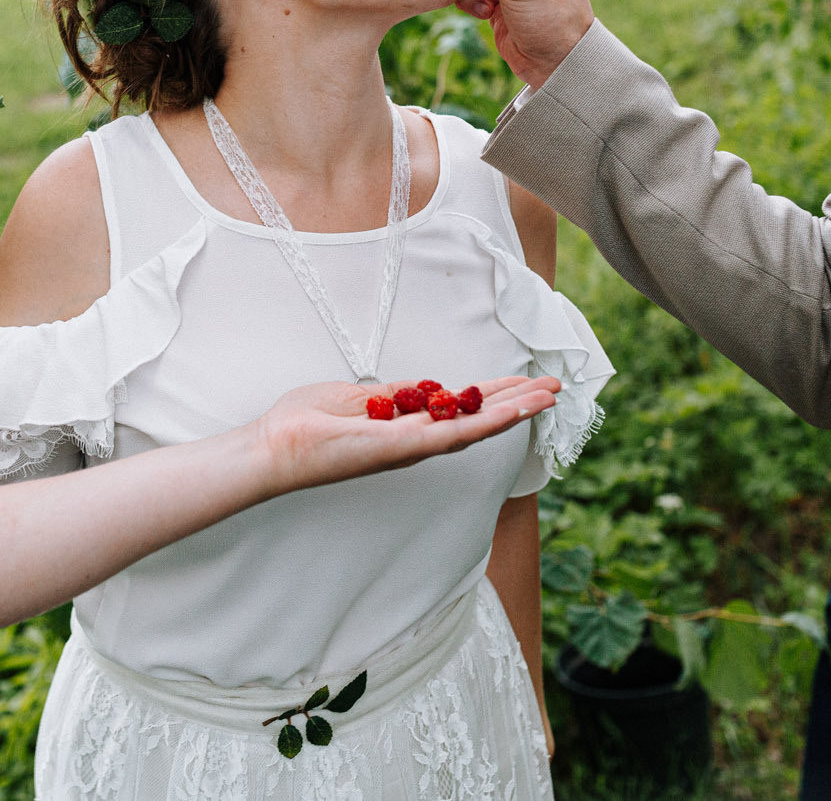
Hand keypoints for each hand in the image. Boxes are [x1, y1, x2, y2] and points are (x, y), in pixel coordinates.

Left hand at [253, 375, 560, 494]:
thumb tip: (415, 388)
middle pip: (477, 420)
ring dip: (514, 410)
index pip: (458, 410)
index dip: (492, 397)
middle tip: (553, 387)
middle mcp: (413, 441)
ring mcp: (411, 447)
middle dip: (516, 403)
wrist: (276, 446)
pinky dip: (488, 422)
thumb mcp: (353, 397)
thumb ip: (388, 396)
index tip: (522, 383)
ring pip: (476, 428)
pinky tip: (515, 410)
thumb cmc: (303, 424)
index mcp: (402, 427)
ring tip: (549, 394)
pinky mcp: (402, 448)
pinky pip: (453, 433)